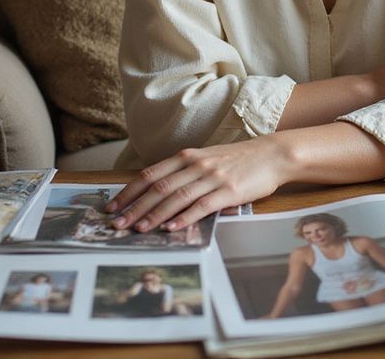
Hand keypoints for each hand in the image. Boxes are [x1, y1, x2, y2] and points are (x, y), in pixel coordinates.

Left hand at [107, 137, 290, 232]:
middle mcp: (196, 165)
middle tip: (117, 224)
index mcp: (187, 157)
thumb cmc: (238, 160)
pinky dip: (184, 218)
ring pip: (176, 197)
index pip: (150, 174)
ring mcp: (212, 177)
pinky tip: (171, 228)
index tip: (112, 207)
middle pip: (158, 188)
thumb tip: (159, 194)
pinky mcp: (228, 191)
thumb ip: (184, 173)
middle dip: (134, 208)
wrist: (272, 155)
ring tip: (138, 230)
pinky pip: (201, 206)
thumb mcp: (206, 160)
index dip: (128, 192)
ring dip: (154, 215)